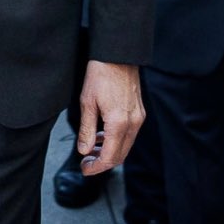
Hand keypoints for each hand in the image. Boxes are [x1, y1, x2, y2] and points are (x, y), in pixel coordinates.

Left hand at [76, 60, 144, 174]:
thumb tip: (84, 151)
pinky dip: (117, 140)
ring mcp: (138, 117)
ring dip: (110, 151)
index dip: (96, 167)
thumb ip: (87, 131)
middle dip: (103, 162)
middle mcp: (133, 123)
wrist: (118, 55)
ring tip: (92, 148)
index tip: (84, 168)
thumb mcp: (87, 103)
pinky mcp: (139, 111)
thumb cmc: (101, 75)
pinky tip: (103, 134)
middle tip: (86, 162)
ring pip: (126, 145)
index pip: (109, 157)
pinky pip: (130, 133)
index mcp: (119, 123)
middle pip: (120, 155)